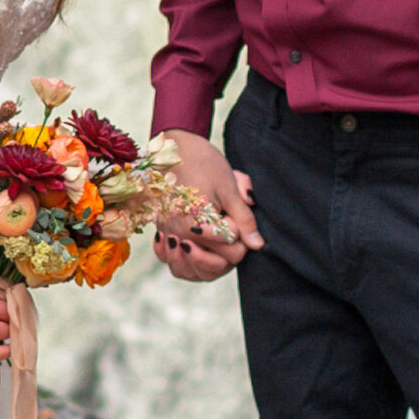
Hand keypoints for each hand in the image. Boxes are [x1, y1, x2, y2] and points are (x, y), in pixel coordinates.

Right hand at [153, 131, 261, 281]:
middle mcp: (178, 233)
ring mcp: (167, 234)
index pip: (231, 252)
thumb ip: (244, 218)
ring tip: (216, 246)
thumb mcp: (229, 187)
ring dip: (206, 264)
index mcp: (197, 222)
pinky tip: (194, 248)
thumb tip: (257, 244)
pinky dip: (182, 261)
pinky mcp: (161, 232)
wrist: (174, 147)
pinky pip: (170, 260)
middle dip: (228, 253)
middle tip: (231, 230)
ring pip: (189, 271)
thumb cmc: (203, 162)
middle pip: (212, 267)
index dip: (242, 239)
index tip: (239, 218)